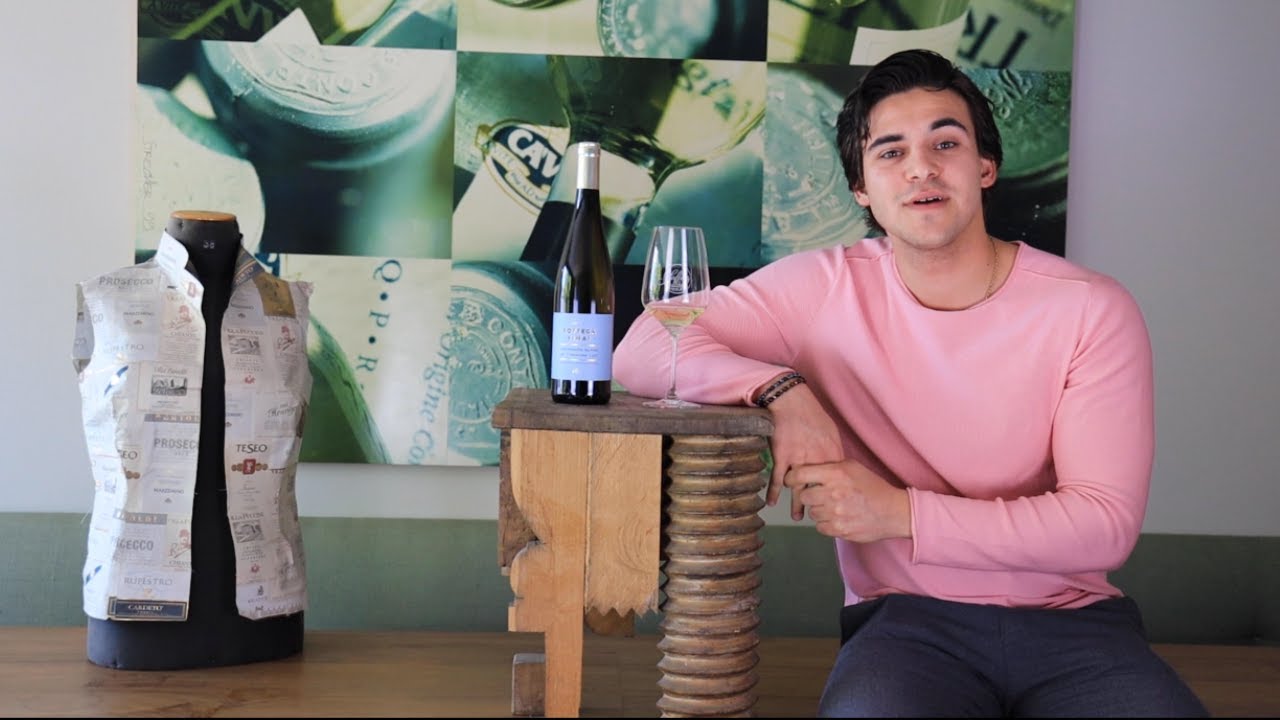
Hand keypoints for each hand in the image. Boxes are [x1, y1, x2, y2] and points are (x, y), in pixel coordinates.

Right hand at [762, 382, 843, 519]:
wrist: (791, 400)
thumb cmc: (812, 413)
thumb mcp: (831, 431)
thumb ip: (833, 451)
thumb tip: (836, 465)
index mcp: (831, 454)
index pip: (836, 482)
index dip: (835, 495)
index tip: (835, 504)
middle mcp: (816, 460)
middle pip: (820, 489)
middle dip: (820, 504)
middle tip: (821, 517)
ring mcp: (798, 459)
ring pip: (799, 488)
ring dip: (798, 504)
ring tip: (799, 518)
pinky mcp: (781, 457)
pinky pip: (777, 479)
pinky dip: (774, 491)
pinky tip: (772, 502)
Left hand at [783, 459, 911, 542]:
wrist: (893, 512)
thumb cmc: (873, 487)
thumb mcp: (853, 467)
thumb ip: (830, 466)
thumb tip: (807, 468)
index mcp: (836, 474)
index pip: (801, 474)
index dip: (792, 477)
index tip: (792, 480)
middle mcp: (833, 493)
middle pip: (804, 496)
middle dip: (810, 496)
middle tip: (821, 496)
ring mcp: (836, 513)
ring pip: (812, 513)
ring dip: (819, 511)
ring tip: (834, 507)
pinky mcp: (839, 530)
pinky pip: (820, 527)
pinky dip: (826, 524)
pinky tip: (838, 518)